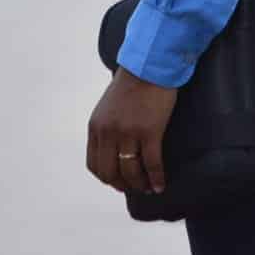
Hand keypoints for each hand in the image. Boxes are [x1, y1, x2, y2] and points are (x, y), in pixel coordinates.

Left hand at [87, 68, 177, 194]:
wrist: (149, 67)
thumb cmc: (131, 85)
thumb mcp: (108, 107)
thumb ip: (107, 129)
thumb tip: (114, 152)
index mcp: (96, 127)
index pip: (94, 164)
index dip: (106, 178)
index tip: (118, 182)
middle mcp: (108, 132)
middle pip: (110, 173)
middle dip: (123, 185)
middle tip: (135, 188)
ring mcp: (128, 132)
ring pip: (131, 172)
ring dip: (140, 185)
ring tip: (148, 187)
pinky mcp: (149, 131)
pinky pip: (152, 164)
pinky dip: (156, 178)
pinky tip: (160, 185)